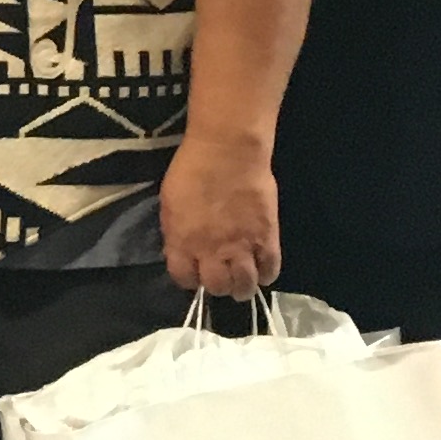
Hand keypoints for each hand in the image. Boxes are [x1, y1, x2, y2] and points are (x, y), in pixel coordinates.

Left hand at [161, 136, 280, 297]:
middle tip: (222, 277)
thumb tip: (181, 249)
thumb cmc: (192, 170)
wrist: (228, 152)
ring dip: (242, 288)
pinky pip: (270, 269)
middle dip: (218, 286)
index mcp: (182, 243)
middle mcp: (211, 252)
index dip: (190, 277)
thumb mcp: (169, 204)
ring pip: (244, 285)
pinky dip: (266, 274)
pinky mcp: (267, 238)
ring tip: (242, 282)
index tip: (195, 272)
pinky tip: (262, 270)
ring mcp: (241, 247)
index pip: (184, 278)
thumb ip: (176, 232)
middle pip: (216, 287)